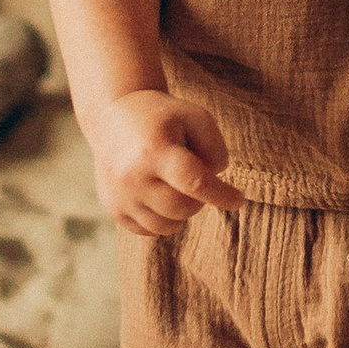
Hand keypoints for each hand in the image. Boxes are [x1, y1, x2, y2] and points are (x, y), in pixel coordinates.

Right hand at [83, 90, 241, 237]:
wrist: (110, 118)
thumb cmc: (162, 117)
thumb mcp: (195, 116)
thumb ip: (215, 149)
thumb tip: (215, 182)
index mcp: (154, 150)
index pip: (194, 182)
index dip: (220, 195)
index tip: (238, 200)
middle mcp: (133, 177)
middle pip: (184, 208)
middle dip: (197, 197)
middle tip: (191, 174)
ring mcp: (120, 197)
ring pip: (168, 226)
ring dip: (180, 210)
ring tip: (172, 182)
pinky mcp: (113, 210)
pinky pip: (150, 231)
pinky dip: (161, 217)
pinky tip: (156, 192)